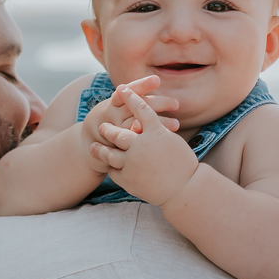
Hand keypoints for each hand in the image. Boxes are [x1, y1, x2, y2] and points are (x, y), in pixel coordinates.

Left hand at [90, 85, 198, 206]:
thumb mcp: (172, 142)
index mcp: (155, 132)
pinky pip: (114, 171)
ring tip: (94, 147)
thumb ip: (157, 132)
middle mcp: (140, 144)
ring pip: (110, 153)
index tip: (122, 89)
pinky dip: (112, 168)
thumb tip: (142, 125)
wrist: (184, 190)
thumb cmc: (184, 165)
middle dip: (108, 129)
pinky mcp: (128, 179)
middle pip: (118, 132)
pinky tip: (108, 166)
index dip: (131, 97)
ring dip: (100, 149)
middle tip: (102, 128)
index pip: (140, 108)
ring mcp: (132, 162)